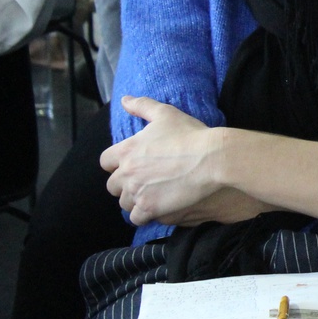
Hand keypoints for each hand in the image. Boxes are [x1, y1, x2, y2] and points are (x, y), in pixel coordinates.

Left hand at [102, 96, 266, 225]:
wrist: (212, 158)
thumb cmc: (190, 134)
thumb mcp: (166, 114)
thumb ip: (142, 106)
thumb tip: (124, 100)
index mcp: (126, 150)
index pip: (105, 162)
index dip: (117, 164)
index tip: (133, 164)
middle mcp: (127, 173)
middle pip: (112, 186)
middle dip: (125, 185)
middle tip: (144, 182)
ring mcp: (137, 192)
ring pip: (125, 203)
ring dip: (135, 200)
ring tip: (153, 196)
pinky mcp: (150, 208)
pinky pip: (137, 218)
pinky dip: (145, 215)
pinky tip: (158, 208)